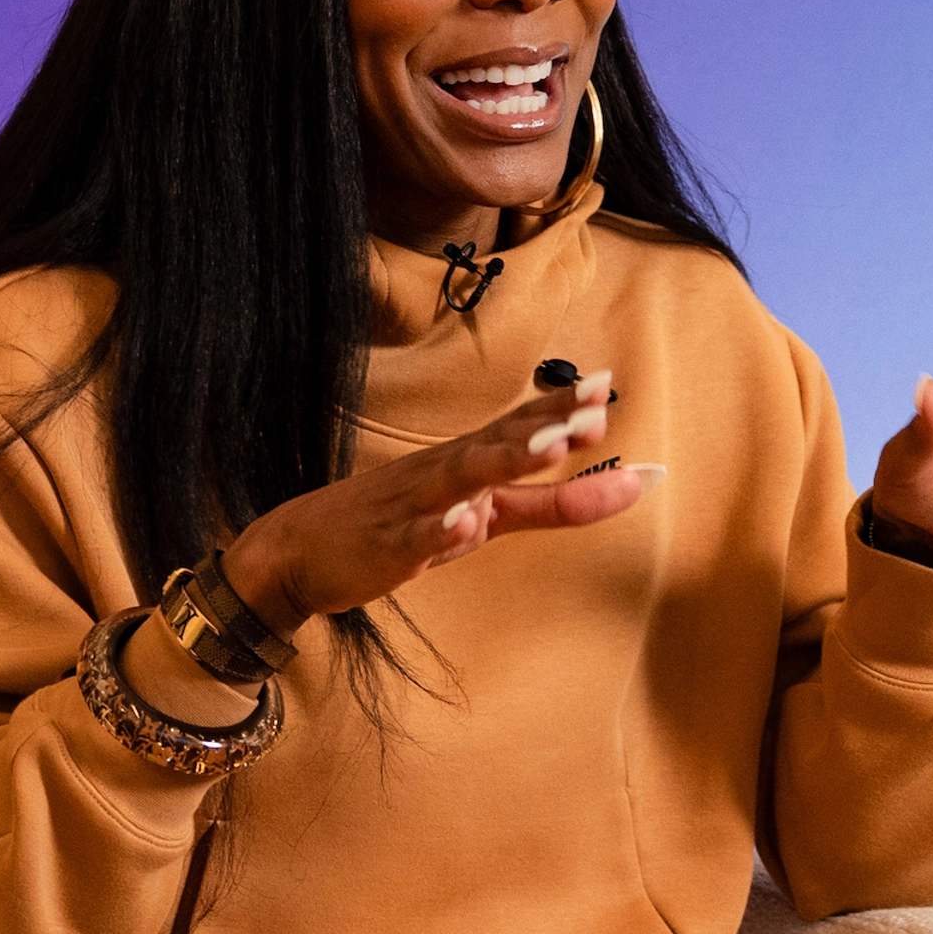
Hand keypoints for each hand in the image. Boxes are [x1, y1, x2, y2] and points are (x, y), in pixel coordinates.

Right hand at [216, 372, 657, 625]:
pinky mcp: (386, 547)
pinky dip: (437, 531)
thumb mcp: (486, 517)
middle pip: (498, 444)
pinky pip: (413, 538)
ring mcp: (412, 507)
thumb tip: (633, 482)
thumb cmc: (401, 524)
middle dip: (546, 426)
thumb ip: (556, 504)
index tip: (604, 382)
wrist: (298, 551)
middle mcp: (442, 473)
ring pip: (462, 479)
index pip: (518, 426)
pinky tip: (461, 525)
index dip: (560, 407)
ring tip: (550, 448)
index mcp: (466, 462)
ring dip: (505, 460)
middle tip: (595, 410)